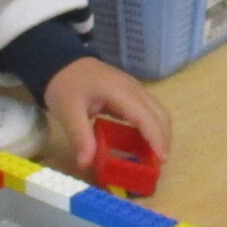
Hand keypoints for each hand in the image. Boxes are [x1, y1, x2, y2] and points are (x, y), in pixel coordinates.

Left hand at [44, 58, 173, 169]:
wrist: (62, 62)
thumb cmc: (65, 85)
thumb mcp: (67, 112)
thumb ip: (79, 137)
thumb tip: (85, 163)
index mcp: (120, 91)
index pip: (146, 116)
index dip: (156, 138)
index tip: (161, 159)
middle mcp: (133, 88)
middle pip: (160, 113)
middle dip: (163, 139)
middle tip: (158, 164)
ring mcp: (135, 89)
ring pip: (159, 111)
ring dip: (161, 133)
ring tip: (155, 157)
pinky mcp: (132, 93)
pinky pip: (150, 110)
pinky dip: (153, 127)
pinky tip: (145, 142)